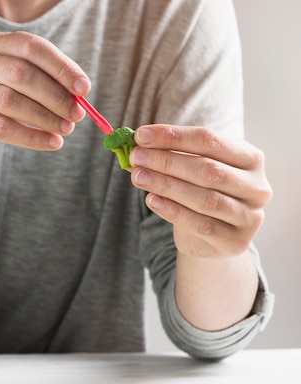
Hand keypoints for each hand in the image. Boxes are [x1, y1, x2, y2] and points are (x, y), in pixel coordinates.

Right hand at [0, 31, 89, 169]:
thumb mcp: (14, 89)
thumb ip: (43, 85)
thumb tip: (80, 96)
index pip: (29, 46)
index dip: (60, 67)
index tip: (84, 88)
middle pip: (20, 72)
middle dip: (55, 95)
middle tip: (77, 115)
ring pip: (9, 100)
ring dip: (44, 117)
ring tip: (65, 130)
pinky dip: (30, 137)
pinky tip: (50, 143)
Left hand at [129, 125, 271, 258]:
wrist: (212, 240)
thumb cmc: (201, 195)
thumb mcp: (190, 172)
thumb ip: (169, 157)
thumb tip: (134, 145)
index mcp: (250, 158)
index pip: (210, 140)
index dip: (173, 136)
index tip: (141, 135)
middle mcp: (256, 186)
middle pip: (208, 169)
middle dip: (167, 161)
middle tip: (136, 157)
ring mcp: (249, 216)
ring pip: (205, 198)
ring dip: (166, 185)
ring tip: (138, 177)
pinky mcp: (235, 241)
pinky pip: (201, 225)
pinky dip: (173, 211)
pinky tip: (151, 200)